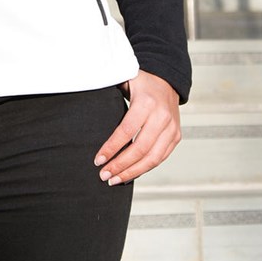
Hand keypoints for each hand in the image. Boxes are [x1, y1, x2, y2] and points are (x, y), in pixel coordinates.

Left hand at [93, 70, 180, 184]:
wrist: (166, 81)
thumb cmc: (140, 82)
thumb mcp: (123, 80)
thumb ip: (108, 89)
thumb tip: (85, 97)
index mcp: (146, 102)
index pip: (126, 131)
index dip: (111, 148)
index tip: (98, 160)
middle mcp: (161, 116)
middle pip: (140, 149)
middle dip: (120, 165)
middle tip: (104, 176)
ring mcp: (171, 128)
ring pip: (152, 158)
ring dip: (132, 172)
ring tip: (115, 180)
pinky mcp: (176, 136)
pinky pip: (160, 158)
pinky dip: (144, 168)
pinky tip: (130, 174)